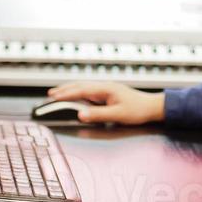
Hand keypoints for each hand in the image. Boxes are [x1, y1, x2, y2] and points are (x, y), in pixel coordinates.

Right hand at [44, 81, 165, 125]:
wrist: (152, 107)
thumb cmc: (137, 110)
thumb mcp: (117, 115)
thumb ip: (98, 115)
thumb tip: (80, 115)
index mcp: (105, 89)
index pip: (81, 90)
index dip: (66, 94)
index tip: (53, 97)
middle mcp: (104, 87)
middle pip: (79, 86)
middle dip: (64, 90)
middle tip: (50, 94)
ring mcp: (106, 89)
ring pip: (83, 87)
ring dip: (70, 90)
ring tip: (57, 93)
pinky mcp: (108, 94)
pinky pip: (88, 91)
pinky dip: (78, 93)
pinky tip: (75, 96)